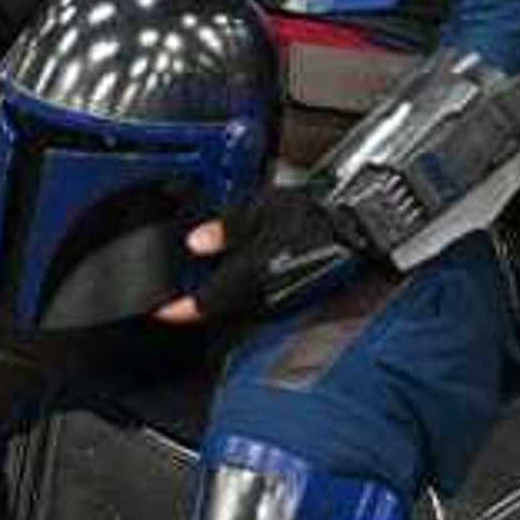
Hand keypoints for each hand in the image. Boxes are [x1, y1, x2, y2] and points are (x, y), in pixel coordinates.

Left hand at [153, 187, 341, 325]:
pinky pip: (261, 306)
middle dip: (199, 305)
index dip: (182, 310)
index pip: (209, 300)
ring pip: (241, 311)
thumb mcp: (262, 206)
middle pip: (222, 311)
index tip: (162, 313)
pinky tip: (241, 283)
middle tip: (178, 297)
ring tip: (208, 286)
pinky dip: (244, 299)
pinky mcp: (296, 300)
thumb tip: (196, 241)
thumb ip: (225, 227)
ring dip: (222, 303)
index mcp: (254, 271)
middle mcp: (267, 295)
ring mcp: (284, 302)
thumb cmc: (314, 213)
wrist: (357, 228)